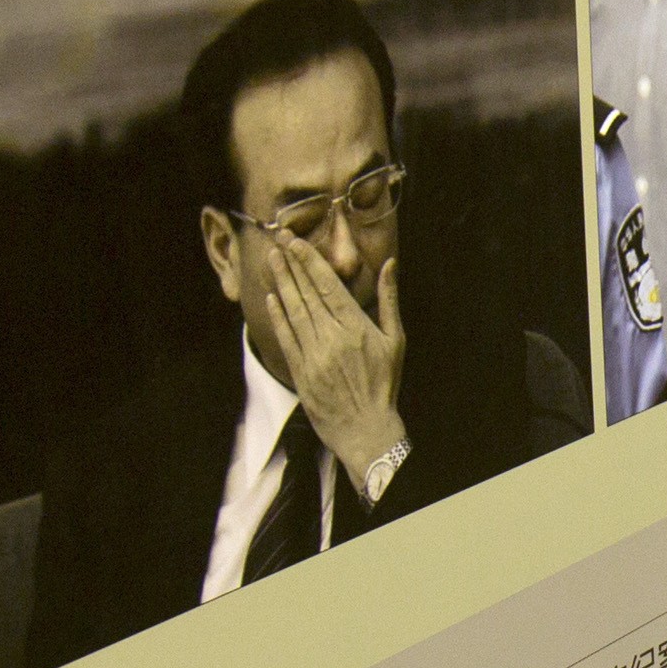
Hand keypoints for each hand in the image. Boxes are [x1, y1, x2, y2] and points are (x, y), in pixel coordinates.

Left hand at [257, 239, 409, 482]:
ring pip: (294, 311)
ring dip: (282, 283)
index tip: (296, 242)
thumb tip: (390, 264)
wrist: (366, 428)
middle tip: (278, 239)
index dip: (309, 261)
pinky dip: (278, 316)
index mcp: (356, 326)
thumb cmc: (384, 384)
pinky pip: (286, 337)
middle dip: (291, 264)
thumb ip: (389, 299)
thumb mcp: (395, 340)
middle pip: (307, 293)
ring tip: (272, 259)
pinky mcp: (301, 371)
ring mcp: (314, 354)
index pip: (327, 285)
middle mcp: (333, 337)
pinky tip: (271, 297)